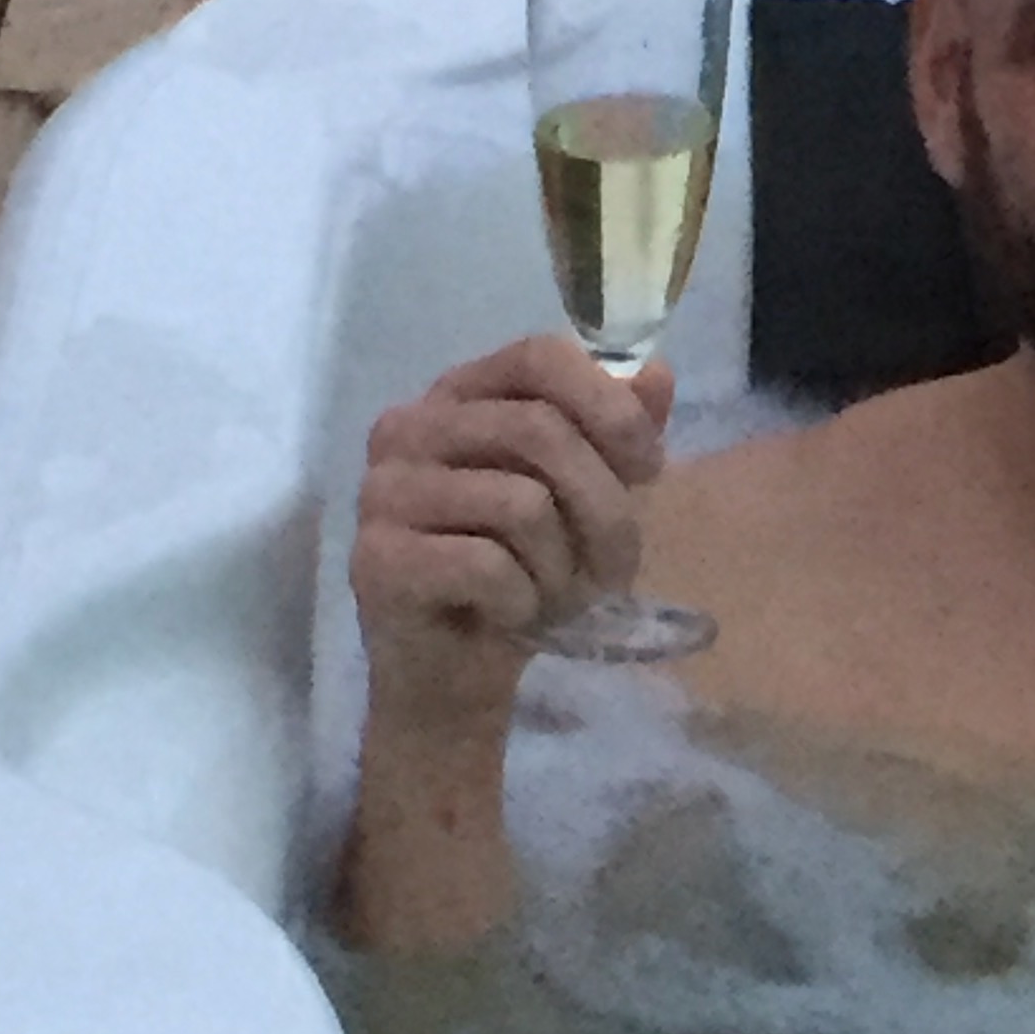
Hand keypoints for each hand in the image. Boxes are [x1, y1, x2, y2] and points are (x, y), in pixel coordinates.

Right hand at [352, 337, 674, 724]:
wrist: (456, 676)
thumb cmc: (524, 576)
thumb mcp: (589, 500)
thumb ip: (618, 432)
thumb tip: (657, 373)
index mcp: (459, 395)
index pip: (539, 357)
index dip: (609, 407)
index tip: (649, 467)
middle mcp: (409, 427)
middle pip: (540, 431)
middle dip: (604, 510)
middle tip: (612, 569)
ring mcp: (383, 491)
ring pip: (520, 503)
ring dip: (561, 567)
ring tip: (550, 595)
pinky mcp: (377, 559)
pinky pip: (486, 565)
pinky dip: (522, 601)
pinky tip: (510, 615)